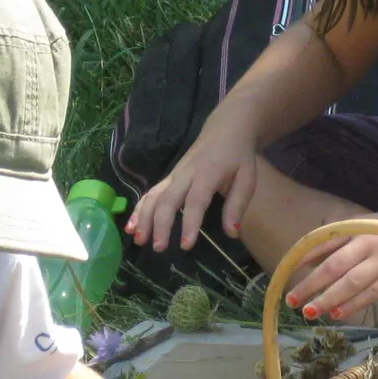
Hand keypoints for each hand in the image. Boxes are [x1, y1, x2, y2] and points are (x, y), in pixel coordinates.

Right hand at [127, 120, 259, 252]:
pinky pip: (150, 193)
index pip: (196, 201)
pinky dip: (138, 209)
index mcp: (207, 174)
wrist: (224, 129)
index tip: (186, 245)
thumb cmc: (237, 157)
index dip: (190, 223)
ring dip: (144, 218)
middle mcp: (185, 174)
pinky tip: (130, 226)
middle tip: (159, 248)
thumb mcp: (247, 179)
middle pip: (168, 200)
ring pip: (153, 196)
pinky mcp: (168, 178)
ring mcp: (174, 175)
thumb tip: (232, 234)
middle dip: (160, 224)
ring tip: (139, 240)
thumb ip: (237, 206)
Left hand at [283, 225, 377, 320]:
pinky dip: (352, 305)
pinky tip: (337, 314)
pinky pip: (369, 295)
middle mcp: (369, 244)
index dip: (304, 258)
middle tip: (292, 300)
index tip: (286, 272)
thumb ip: (339, 241)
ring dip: (328, 300)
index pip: (325, 242)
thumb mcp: (367, 226)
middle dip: (311, 285)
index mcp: (359, 228)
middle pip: (334, 266)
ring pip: (350, 284)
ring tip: (310, 312)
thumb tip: (308, 260)